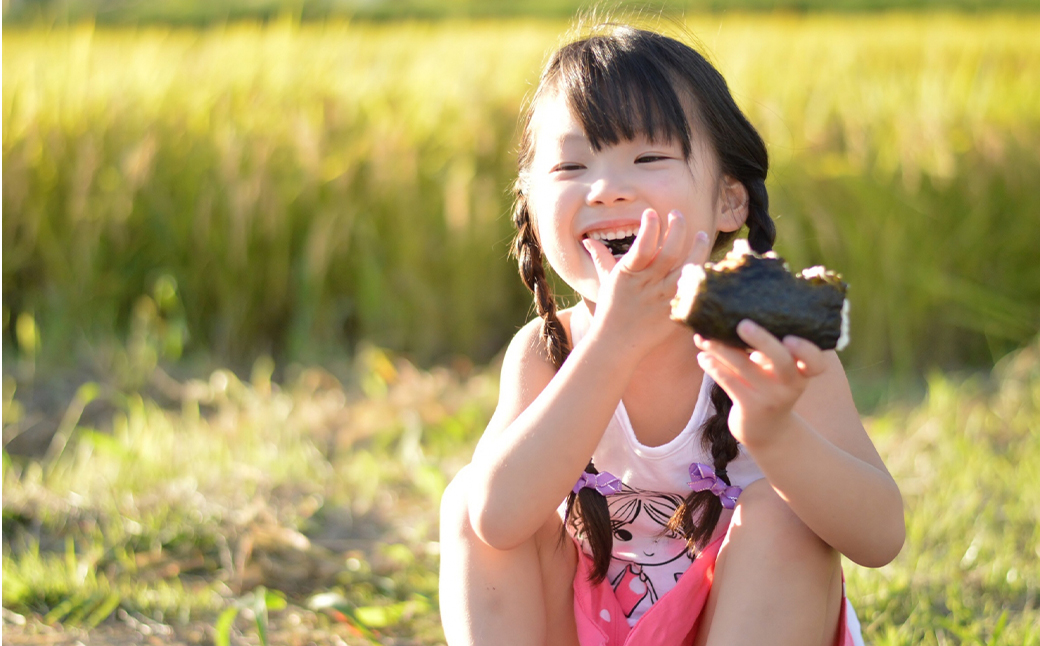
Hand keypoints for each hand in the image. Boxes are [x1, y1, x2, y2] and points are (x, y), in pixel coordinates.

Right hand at [582, 209, 710, 357]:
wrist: (617, 343)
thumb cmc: (611, 310)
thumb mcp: (606, 281)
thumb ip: (601, 258)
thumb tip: (589, 241)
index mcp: (628, 274)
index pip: (641, 246)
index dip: (649, 227)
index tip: (652, 213)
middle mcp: (647, 285)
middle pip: (669, 253)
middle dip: (676, 229)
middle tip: (677, 215)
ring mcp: (664, 298)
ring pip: (687, 269)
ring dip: (697, 249)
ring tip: (702, 234)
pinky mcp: (676, 310)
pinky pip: (693, 290)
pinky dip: (701, 276)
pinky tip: (707, 264)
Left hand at [694, 320, 828, 449]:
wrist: (767, 430)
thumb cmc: (771, 388)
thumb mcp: (778, 372)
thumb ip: (766, 349)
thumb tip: (732, 317)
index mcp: (802, 372)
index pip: (816, 362)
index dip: (806, 350)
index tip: (791, 338)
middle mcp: (790, 385)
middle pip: (781, 361)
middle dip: (762, 340)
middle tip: (743, 324)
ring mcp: (770, 398)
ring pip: (744, 367)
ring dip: (721, 348)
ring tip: (703, 337)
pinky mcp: (750, 408)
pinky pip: (729, 383)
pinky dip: (714, 367)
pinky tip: (702, 357)